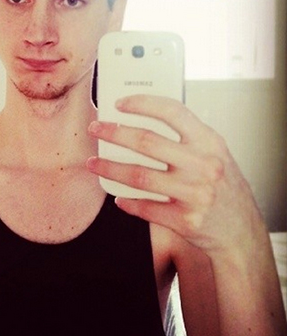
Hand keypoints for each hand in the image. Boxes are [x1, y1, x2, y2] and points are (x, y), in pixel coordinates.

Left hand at [87, 94, 262, 254]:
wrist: (242, 233)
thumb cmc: (224, 188)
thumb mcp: (215, 154)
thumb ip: (187, 138)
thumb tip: (143, 121)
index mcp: (210, 142)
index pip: (173, 112)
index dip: (142, 103)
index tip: (119, 103)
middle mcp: (204, 165)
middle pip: (146, 142)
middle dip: (114, 133)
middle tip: (95, 129)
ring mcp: (195, 194)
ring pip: (138, 176)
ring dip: (109, 168)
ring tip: (93, 163)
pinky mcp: (185, 220)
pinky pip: (145, 207)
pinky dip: (127, 202)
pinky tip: (117, 197)